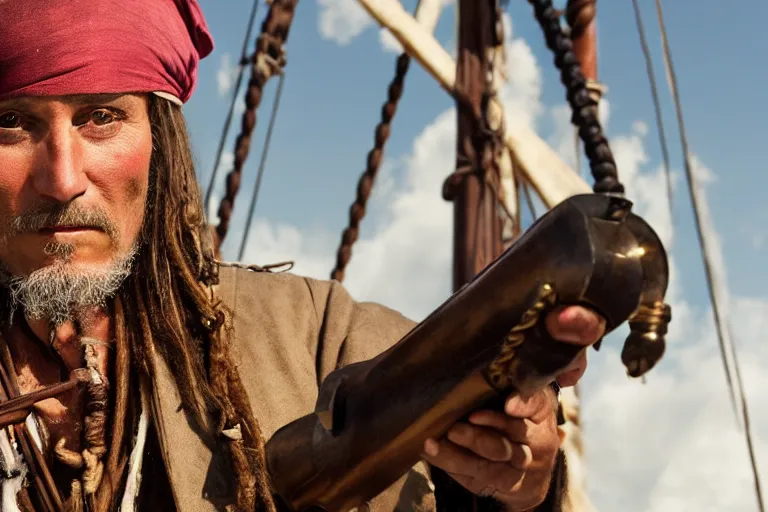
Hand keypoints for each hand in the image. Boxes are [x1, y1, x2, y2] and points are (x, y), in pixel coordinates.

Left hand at [422, 305, 605, 510]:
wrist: (530, 463)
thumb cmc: (522, 407)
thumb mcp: (532, 381)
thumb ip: (546, 348)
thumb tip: (562, 315)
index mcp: (542, 409)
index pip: (538, 404)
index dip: (524, 404)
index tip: (510, 404)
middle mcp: (537, 439)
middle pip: (515, 437)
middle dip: (487, 431)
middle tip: (462, 422)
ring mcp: (519, 464)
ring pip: (494, 461)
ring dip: (467, 449)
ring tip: (442, 437)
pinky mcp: (498, 482)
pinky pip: (476, 476)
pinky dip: (452, 464)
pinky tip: (432, 450)